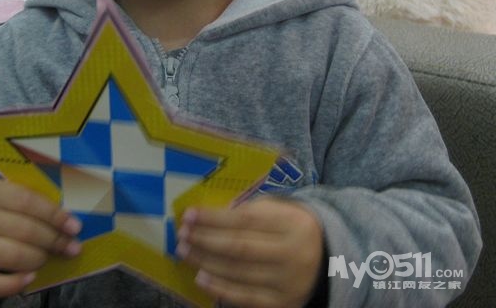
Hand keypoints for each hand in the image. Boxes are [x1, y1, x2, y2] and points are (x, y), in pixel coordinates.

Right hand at [0, 180, 82, 298]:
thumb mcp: (6, 202)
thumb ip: (32, 207)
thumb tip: (70, 223)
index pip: (28, 201)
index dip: (55, 215)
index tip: (75, 227)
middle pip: (24, 230)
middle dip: (53, 240)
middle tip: (71, 248)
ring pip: (12, 256)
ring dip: (37, 259)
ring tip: (47, 259)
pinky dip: (14, 284)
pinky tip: (30, 279)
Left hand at [176, 197, 323, 307]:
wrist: (328, 261)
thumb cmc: (291, 228)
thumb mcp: (278, 212)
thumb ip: (249, 212)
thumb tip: (208, 217)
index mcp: (291, 223)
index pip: (245, 219)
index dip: (214, 218)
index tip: (189, 214)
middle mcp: (292, 253)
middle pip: (239, 247)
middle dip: (205, 240)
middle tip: (181, 234)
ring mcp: (288, 282)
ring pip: (238, 272)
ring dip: (206, 262)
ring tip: (184, 252)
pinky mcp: (283, 304)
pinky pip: (246, 297)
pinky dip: (220, 288)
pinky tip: (201, 277)